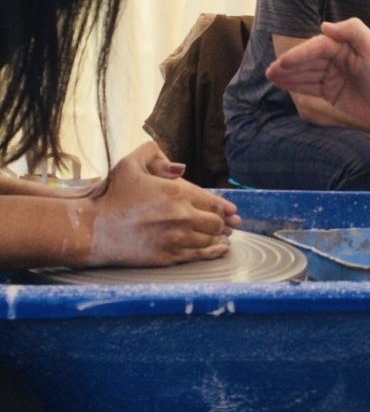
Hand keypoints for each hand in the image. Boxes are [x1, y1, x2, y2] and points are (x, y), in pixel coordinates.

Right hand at [88, 142, 239, 267]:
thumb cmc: (112, 195)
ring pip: (209, 240)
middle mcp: (181, 217)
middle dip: (224, 223)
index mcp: (176, 193)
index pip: (211, 202)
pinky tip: (219, 250)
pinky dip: (212, 252)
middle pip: (215, 223)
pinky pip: (197, 255)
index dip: (225, 208)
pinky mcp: (167, 257)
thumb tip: (179, 166)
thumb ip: (154, 154)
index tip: (233, 211)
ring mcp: (176, 239)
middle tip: (231, 225)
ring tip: (226, 238)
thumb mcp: (130, 163)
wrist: (94, 229)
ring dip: (220, 238)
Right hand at [267, 18, 369, 129]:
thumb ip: (352, 31)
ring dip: (288, 75)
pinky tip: (281, 84)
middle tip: (271, 71)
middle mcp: (336, 58)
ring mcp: (332, 75)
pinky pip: (309, 87)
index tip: (284, 62)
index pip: (317, 47)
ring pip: (305, 73)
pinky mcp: (330, 92)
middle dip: (289, 65)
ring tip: (271, 77)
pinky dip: (295, 86)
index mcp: (344, 45)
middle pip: (308, 60)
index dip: (300, 54)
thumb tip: (324, 25)